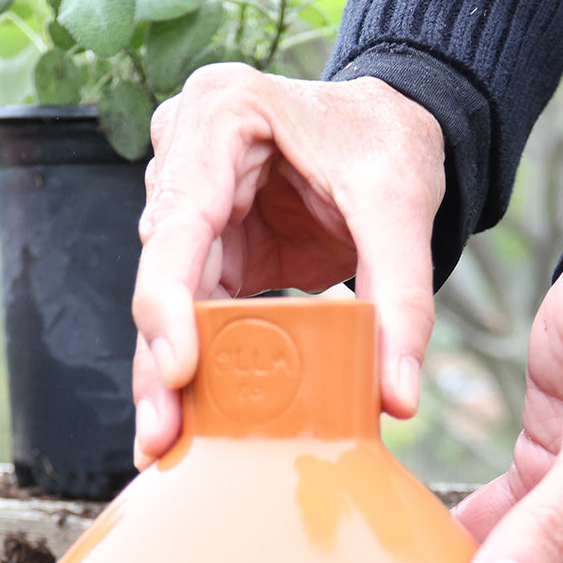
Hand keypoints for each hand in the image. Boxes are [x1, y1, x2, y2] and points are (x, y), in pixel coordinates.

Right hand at [130, 64, 444, 465]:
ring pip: (169, 308)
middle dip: (160, 363)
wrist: (395, 128)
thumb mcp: (402, 207)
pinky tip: (188, 426)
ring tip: (166, 446)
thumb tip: (395, 397)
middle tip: (160, 438)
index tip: (178, 372)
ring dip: (169, 381)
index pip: (178, 224)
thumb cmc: (388, 141)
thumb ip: (402, 299)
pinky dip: (199, 373)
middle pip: (161, 276)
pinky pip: (197, 320)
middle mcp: (186, 160)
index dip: (169, 304)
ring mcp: (193, 211)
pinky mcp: (212, 254)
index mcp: (220, 116)